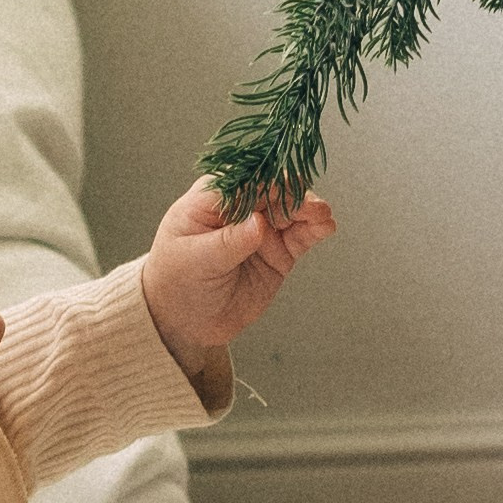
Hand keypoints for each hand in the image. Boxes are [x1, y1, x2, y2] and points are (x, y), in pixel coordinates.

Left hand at [140, 179, 335, 379]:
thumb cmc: (177, 281)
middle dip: (293, 195)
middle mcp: (240, 208)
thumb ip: (227, 242)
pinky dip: (315, 228)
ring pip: (292, 210)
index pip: (243, 181)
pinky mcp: (278, 250)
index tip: (284, 190)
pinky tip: (326, 226)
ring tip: (322, 216)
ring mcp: (262, 228)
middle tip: (310, 207)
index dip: (267, 182)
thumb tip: (258, 224)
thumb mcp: (194, 261)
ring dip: (309, 209)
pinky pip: (301, 235)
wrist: (185, 321)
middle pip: (273, 191)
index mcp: (212, 198)